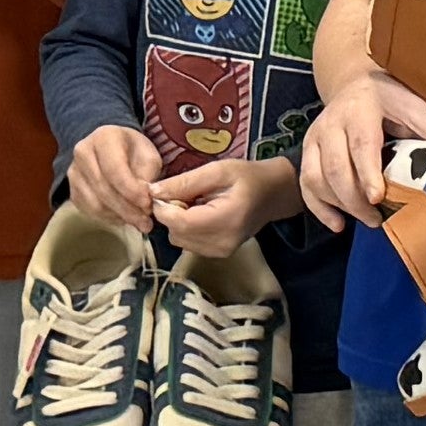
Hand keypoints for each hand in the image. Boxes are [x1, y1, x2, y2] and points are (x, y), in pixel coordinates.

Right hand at [64, 121, 167, 228]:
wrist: (110, 147)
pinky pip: (89, 210)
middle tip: (146, 221)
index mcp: (104, 138)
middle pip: (103, 189)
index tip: (148, 204)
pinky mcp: (72, 190)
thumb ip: (147, 175)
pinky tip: (124, 218)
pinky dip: (109, 218)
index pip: (114, 170)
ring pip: (95, 204)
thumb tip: (144, 201)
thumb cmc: (132, 150)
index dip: (131, 191)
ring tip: (139, 222)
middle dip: (127, 209)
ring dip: (119, 216)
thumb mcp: (148, 155)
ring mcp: (74, 173)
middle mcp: (83, 153)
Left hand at [154, 153, 274, 258]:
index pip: (179, 222)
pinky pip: (188, 244)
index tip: (165, 190)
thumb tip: (152, 192)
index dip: (163, 208)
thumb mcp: (217, 170)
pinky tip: (200, 215)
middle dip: (172, 213)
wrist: (273, 194)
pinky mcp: (218, 255)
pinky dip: (187, 229)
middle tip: (186, 194)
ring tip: (195, 204)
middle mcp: (222, 243)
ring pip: (179, 240)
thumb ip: (184, 182)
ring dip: (179, 222)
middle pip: (176, 233)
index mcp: (226, 219)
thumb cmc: (247, 177)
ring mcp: (221, 252)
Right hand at [302, 66, 425, 230]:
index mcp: (362, 108)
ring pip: (316, 178)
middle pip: (336, 167)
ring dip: (338, 205)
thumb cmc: (389, 100)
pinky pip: (306, 185)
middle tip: (378, 218)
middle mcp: (332, 122)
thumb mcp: (414, 107)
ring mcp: (315, 138)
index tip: (377, 197)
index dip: (367, 172)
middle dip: (355, 198)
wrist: (355, 84)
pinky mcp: (306, 153)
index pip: (361, 143)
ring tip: (367, 220)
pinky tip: (338, 223)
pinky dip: (319, 208)